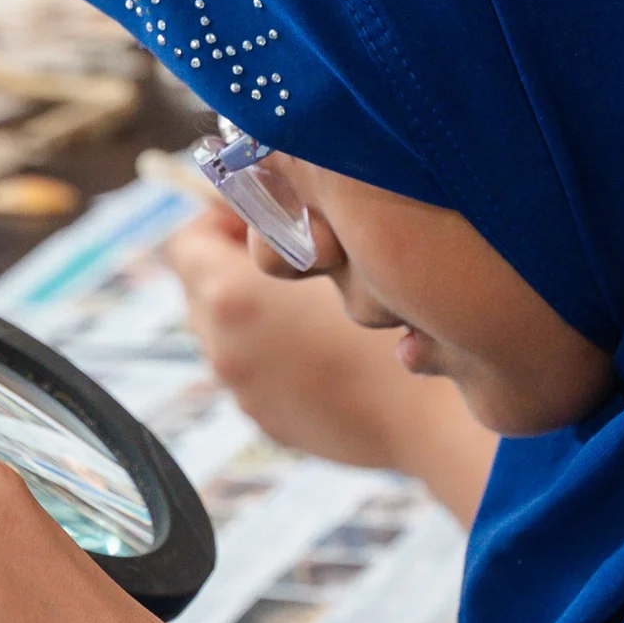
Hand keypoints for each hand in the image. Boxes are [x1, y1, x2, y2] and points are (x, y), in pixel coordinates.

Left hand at [165, 207, 497, 523]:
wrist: (437, 419)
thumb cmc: (404, 320)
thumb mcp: (347, 250)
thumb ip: (295, 222)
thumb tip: (268, 198)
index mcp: (231, 299)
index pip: (186, 243)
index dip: (222, 220)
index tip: (267, 215)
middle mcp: (224, 350)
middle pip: (204, 290)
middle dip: (240, 264)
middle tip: (301, 252)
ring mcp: (245, 394)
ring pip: (231, 334)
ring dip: (261, 311)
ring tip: (320, 303)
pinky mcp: (271, 423)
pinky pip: (258, 372)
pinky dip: (280, 353)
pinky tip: (334, 348)